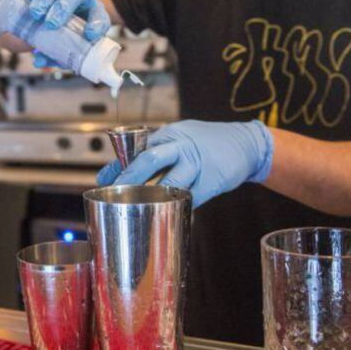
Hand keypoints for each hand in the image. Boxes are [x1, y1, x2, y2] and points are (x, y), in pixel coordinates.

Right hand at [24, 0, 109, 67]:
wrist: (58, 14)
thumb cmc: (67, 32)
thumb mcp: (67, 45)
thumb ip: (55, 55)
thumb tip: (39, 61)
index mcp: (93, 13)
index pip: (100, 16)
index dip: (96, 25)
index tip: (89, 35)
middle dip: (63, 7)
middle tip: (50, 23)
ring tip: (36, 13)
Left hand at [96, 120, 274, 206]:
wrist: (247, 143)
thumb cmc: (205, 143)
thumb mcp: (180, 138)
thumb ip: (154, 152)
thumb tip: (118, 170)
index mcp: (171, 134)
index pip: (139, 147)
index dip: (119, 164)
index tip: (103, 180)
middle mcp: (182, 145)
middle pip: (151, 159)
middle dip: (130, 177)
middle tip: (115, 193)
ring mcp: (198, 163)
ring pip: (171, 181)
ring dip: (153, 196)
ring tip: (139, 207)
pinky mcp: (213, 180)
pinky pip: (191, 198)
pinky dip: (179, 208)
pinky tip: (168, 215)